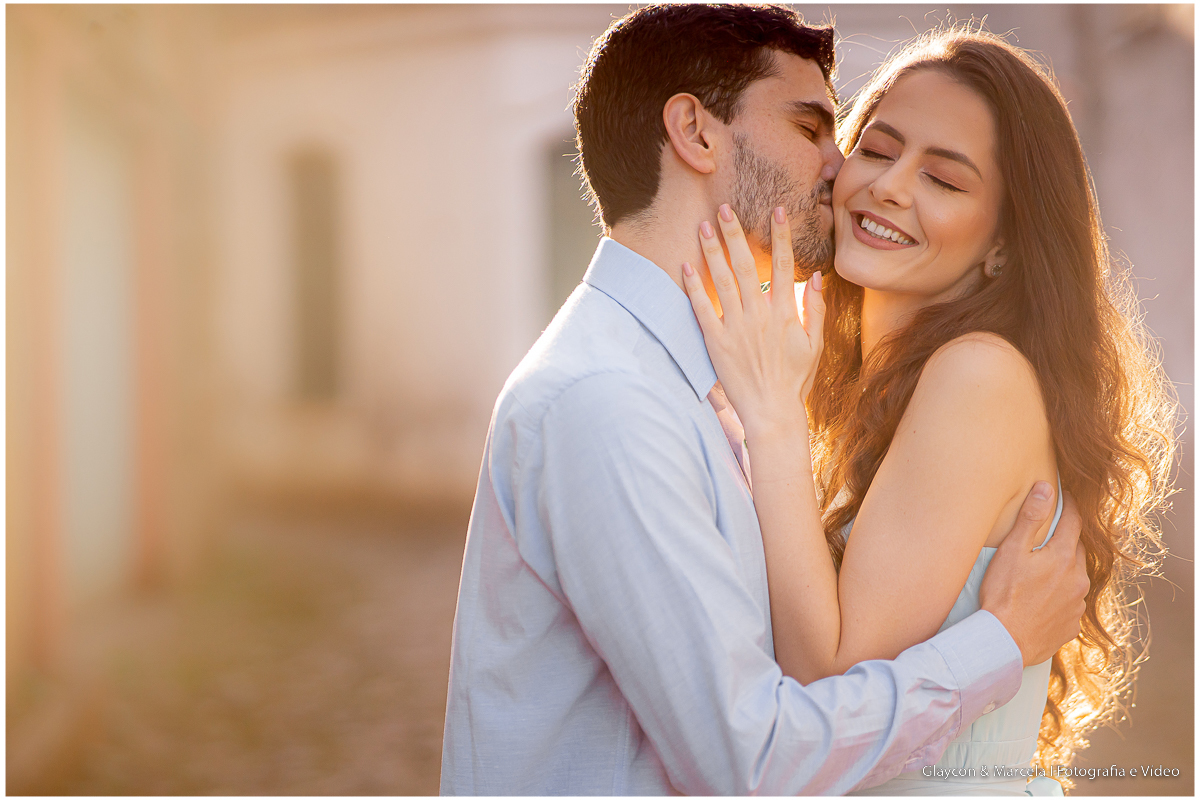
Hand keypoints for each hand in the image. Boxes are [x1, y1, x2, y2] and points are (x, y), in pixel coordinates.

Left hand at [681, 204, 825, 440]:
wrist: (772, 411)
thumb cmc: (795, 380)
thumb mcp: (815, 345)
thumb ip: (816, 309)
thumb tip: (817, 277)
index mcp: (785, 313)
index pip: (784, 265)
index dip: (781, 235)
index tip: (777, 210)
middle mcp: (759, 315)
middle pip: (747, 264)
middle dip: (736, 233)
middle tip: (725, 208)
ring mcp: (736, 327)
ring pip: (723, 280)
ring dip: (713, 251)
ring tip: (703, 226)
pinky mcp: (716, 342)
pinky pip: (702, 309)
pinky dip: (694, 287)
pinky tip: (686, 265)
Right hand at [979, 481, 1089, 665]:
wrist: (1004, 641)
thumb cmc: (1003, 594)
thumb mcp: (1012, 551)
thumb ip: (1030, 518)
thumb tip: (1046, 488)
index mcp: (1064, 557)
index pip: (1073, 522)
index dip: (1069, 506)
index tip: (1064, 496)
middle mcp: (1078, 580)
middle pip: (1076, 550)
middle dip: (1066, 539)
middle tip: (1049, 534)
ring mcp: (1077, 605)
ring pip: (1075, 578)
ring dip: (1064, 570)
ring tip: (1043, 570)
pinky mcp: (1071, 625)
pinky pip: (1070, 604)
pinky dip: (1060, 596)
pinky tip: (1042, 599)